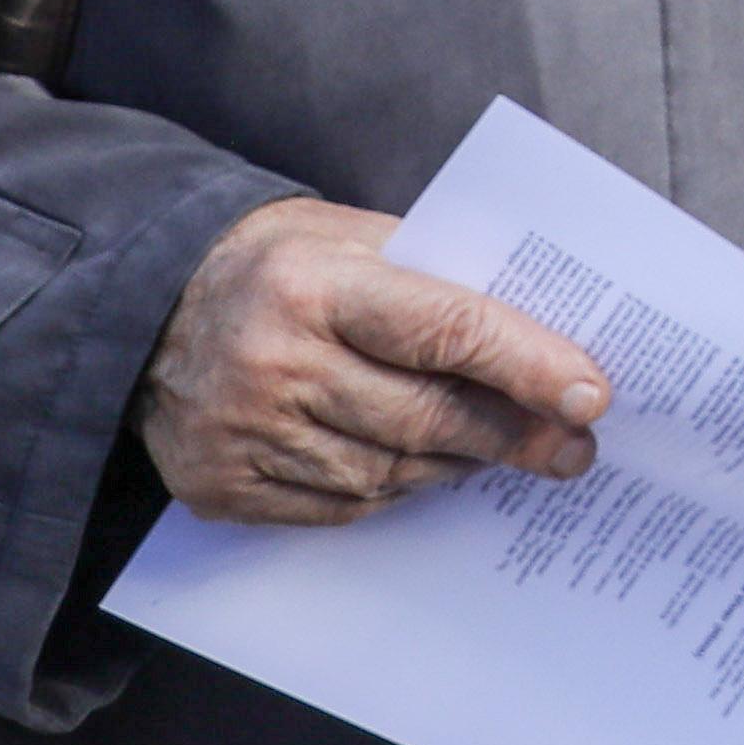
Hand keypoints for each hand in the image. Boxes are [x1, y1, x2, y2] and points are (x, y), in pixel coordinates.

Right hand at [134, 196, 610, 525]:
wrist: (150, 306)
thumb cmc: (285, 263)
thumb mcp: (360, 237)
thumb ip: (443, 282)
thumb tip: (549, 346)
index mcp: (314, 284)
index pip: (446, 330)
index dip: (528, 366)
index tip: (593, 396)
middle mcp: (272, 363)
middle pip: (424, 416)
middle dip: (513, 434)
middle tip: (574, 447)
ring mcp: (239, 434)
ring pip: (388, 472)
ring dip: (458, 466)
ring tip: (502, 452)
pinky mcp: (218, 488)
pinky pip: (338, 507)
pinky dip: (394, 492)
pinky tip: (425, 471)